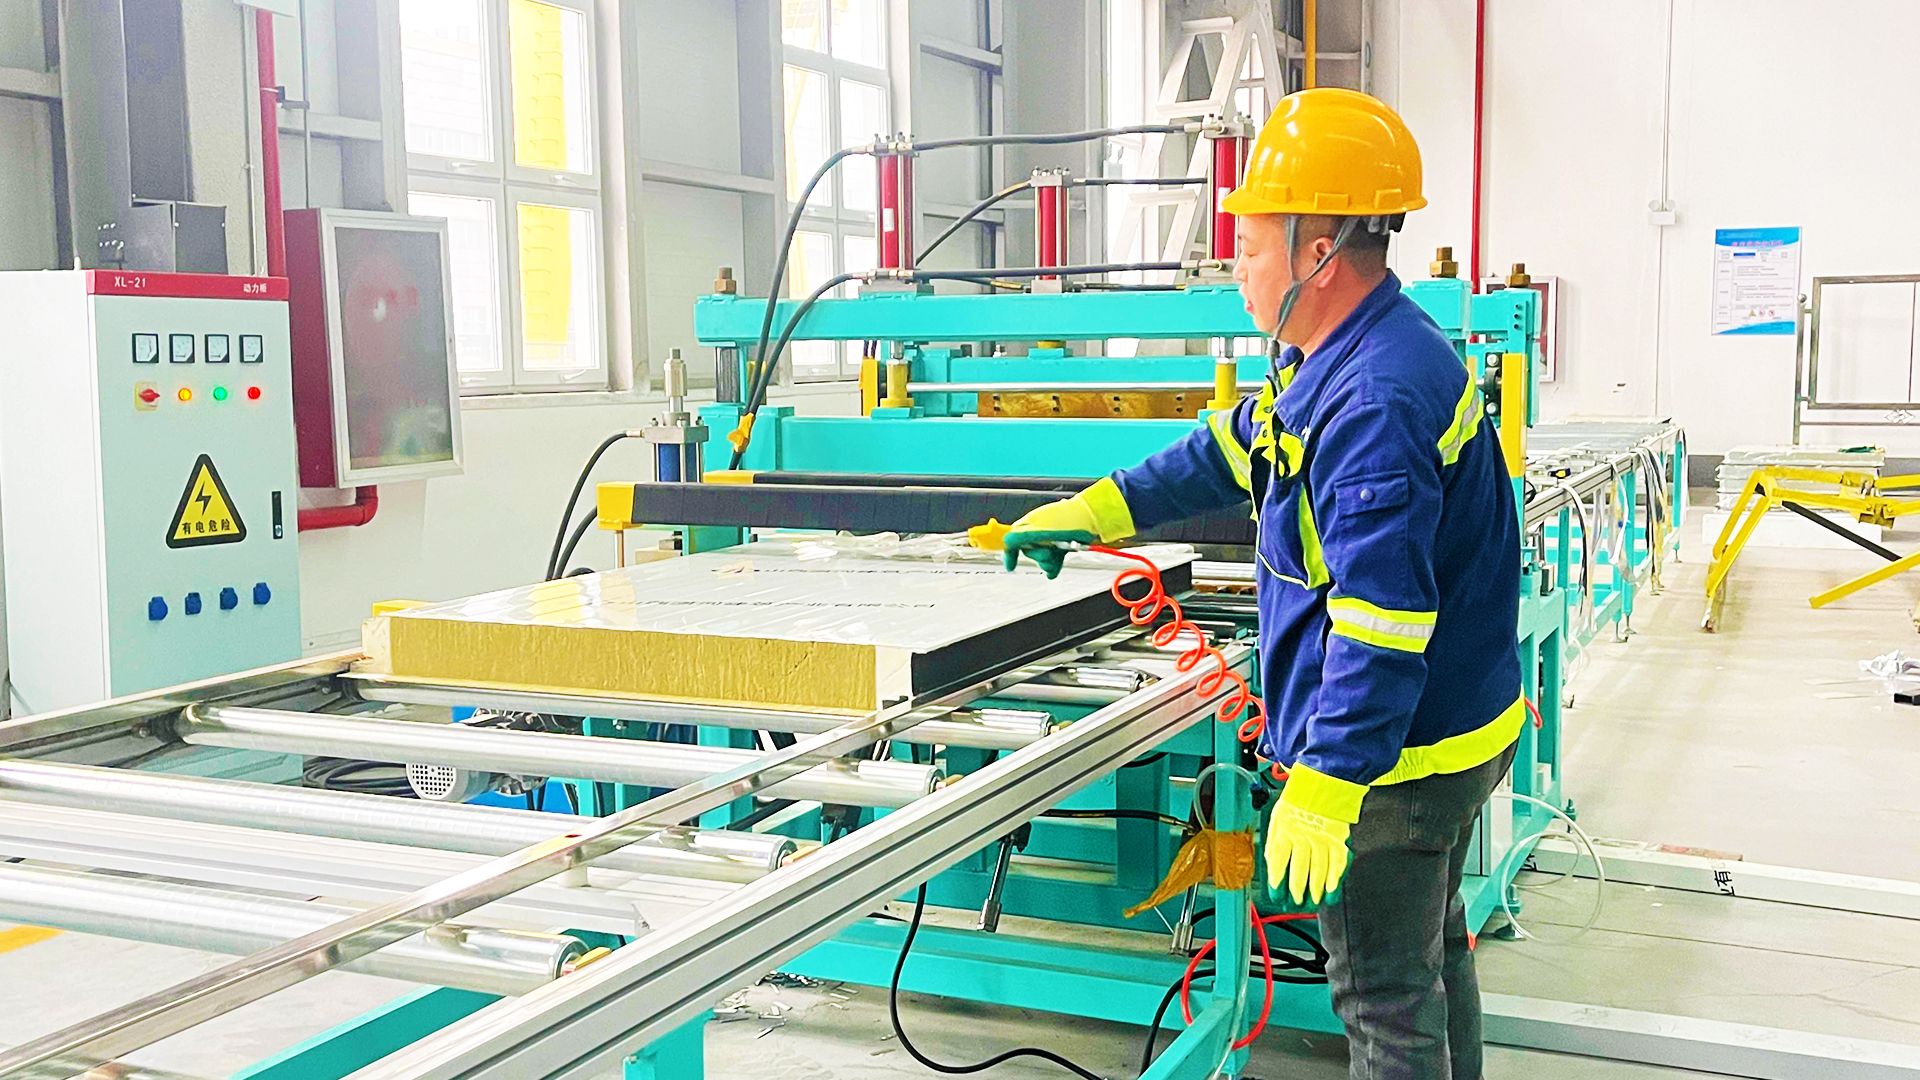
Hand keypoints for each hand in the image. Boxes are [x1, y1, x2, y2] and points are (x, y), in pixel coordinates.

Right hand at [999, 477, 1135, 578]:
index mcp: (1030, 523)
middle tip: (1049, 553)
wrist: (1092, 518)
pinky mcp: (1063, 542)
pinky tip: (1055, 570)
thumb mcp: (1036, 529)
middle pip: (1030, 551)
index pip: (1014, 540)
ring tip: (1056, 561)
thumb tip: (1007, 544)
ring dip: (1047, 562)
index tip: (1011, 566)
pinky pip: (1054, 558)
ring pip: (1042, 556)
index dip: (1011, 553)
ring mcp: (1051, 536)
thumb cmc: (1066, 520)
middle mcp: (1039, 529)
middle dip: (1038, 556)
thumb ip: (1018, 537)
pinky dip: (1053, 565)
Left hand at [1264, 800, 1351, 905]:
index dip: (1277, 882)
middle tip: (1296, 901)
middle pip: (1299, 870)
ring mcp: (1321, 838)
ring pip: (1318, 869)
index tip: (1277, 895)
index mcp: (1284, 831)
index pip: (1278, 862)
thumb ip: (1274, 841)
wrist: (1322, 781)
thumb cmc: (1298, 800)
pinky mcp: (1338, 838)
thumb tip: (1271, 864)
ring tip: (1313, 900)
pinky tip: (1332, 890)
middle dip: (1296, 890)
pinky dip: (1336, 879)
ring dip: (1315, 889)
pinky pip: (1337, 862)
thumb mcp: (1277, 818)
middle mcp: (1302, 836)